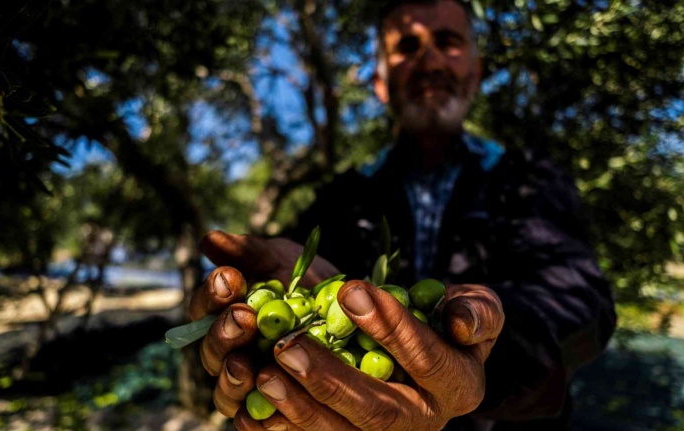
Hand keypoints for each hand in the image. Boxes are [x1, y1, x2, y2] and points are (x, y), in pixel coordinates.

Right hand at [189, 230, 339, 417]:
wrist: (361, 315)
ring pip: (227, 393)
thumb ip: (250, 252)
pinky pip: (258, 423)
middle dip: (223, 334)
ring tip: (247, 365)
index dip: (212, 295)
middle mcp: (233, 353)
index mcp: (228, 315)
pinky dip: (257, 418)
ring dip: (232, 379)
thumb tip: (208, 238)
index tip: (230, 278)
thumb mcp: (286, 261)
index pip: (205, 309)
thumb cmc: (313, 284)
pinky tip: (267, 407)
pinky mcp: (276, 413)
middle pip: (212, 352)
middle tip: (243, 318)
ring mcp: (252, 386)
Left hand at [233, 281, 503, 430]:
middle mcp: (422, 422)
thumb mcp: (476, 309)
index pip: (428, 361)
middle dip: (331, 379)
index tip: (352, 291)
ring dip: (299, 407)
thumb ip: (478, 310)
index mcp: (458, 386)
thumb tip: (461, 323)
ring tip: (265, 372)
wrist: (427, 359)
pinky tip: (252, 406)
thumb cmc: (448, 326)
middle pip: (377, 411)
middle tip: (288, 345)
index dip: (392, 328)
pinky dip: (281, 429)